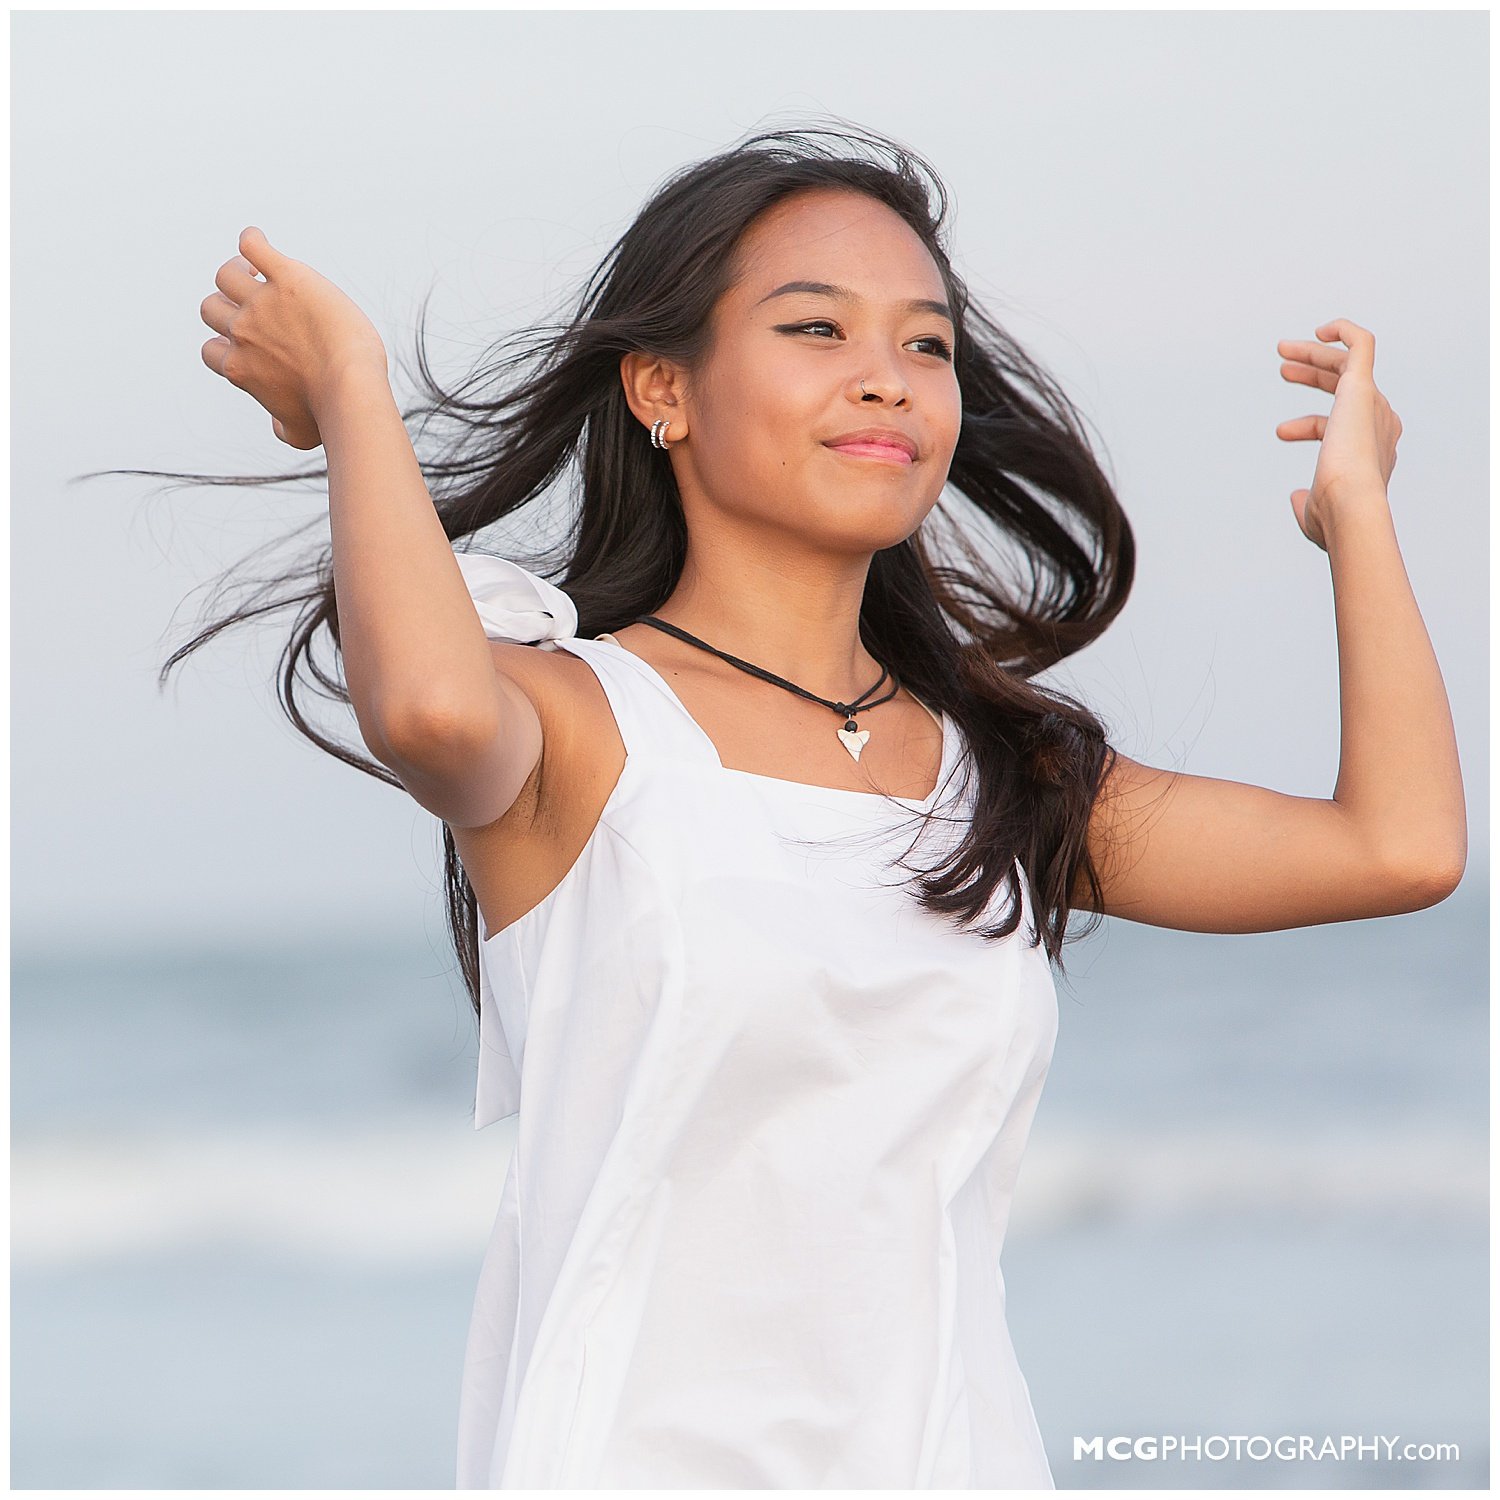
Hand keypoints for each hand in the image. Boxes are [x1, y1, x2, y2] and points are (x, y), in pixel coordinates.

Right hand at [199, 226, 388, 450]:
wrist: (350, 388)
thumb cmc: (329, 416)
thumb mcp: (298, 433)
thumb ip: (280, 427)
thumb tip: (277, 424)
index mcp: (238, 367)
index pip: (211, 348)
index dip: (226, 343)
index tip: (247, 341)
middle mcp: (242, 332)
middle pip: (210, 307)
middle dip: (227, 305)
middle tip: (254, 301)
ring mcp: (261, 302)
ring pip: (225, 275)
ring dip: (237, 270)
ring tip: (259, 271)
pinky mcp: (286, 278)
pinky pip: (254, 246)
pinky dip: (252, 240)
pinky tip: (258, 240)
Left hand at [1275, 318, 1401, 550]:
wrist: (1350, 506)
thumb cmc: (1334, 518)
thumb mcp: (1314, 513)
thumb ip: (1307, 502)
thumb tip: (1297, 497)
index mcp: (1371, 449)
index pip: (1339, 425)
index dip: (1306, 425)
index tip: (1280, 431)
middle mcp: (1378, 423)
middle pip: (1346, 388)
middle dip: (1314, 375)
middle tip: (1283, 369)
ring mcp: (1371, 404)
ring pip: (1348, 364)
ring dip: (1316, 355)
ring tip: (1282, 351)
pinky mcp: (1361, 388)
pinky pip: (1362, 345)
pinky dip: (1344, 331)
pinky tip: (1321, 329)